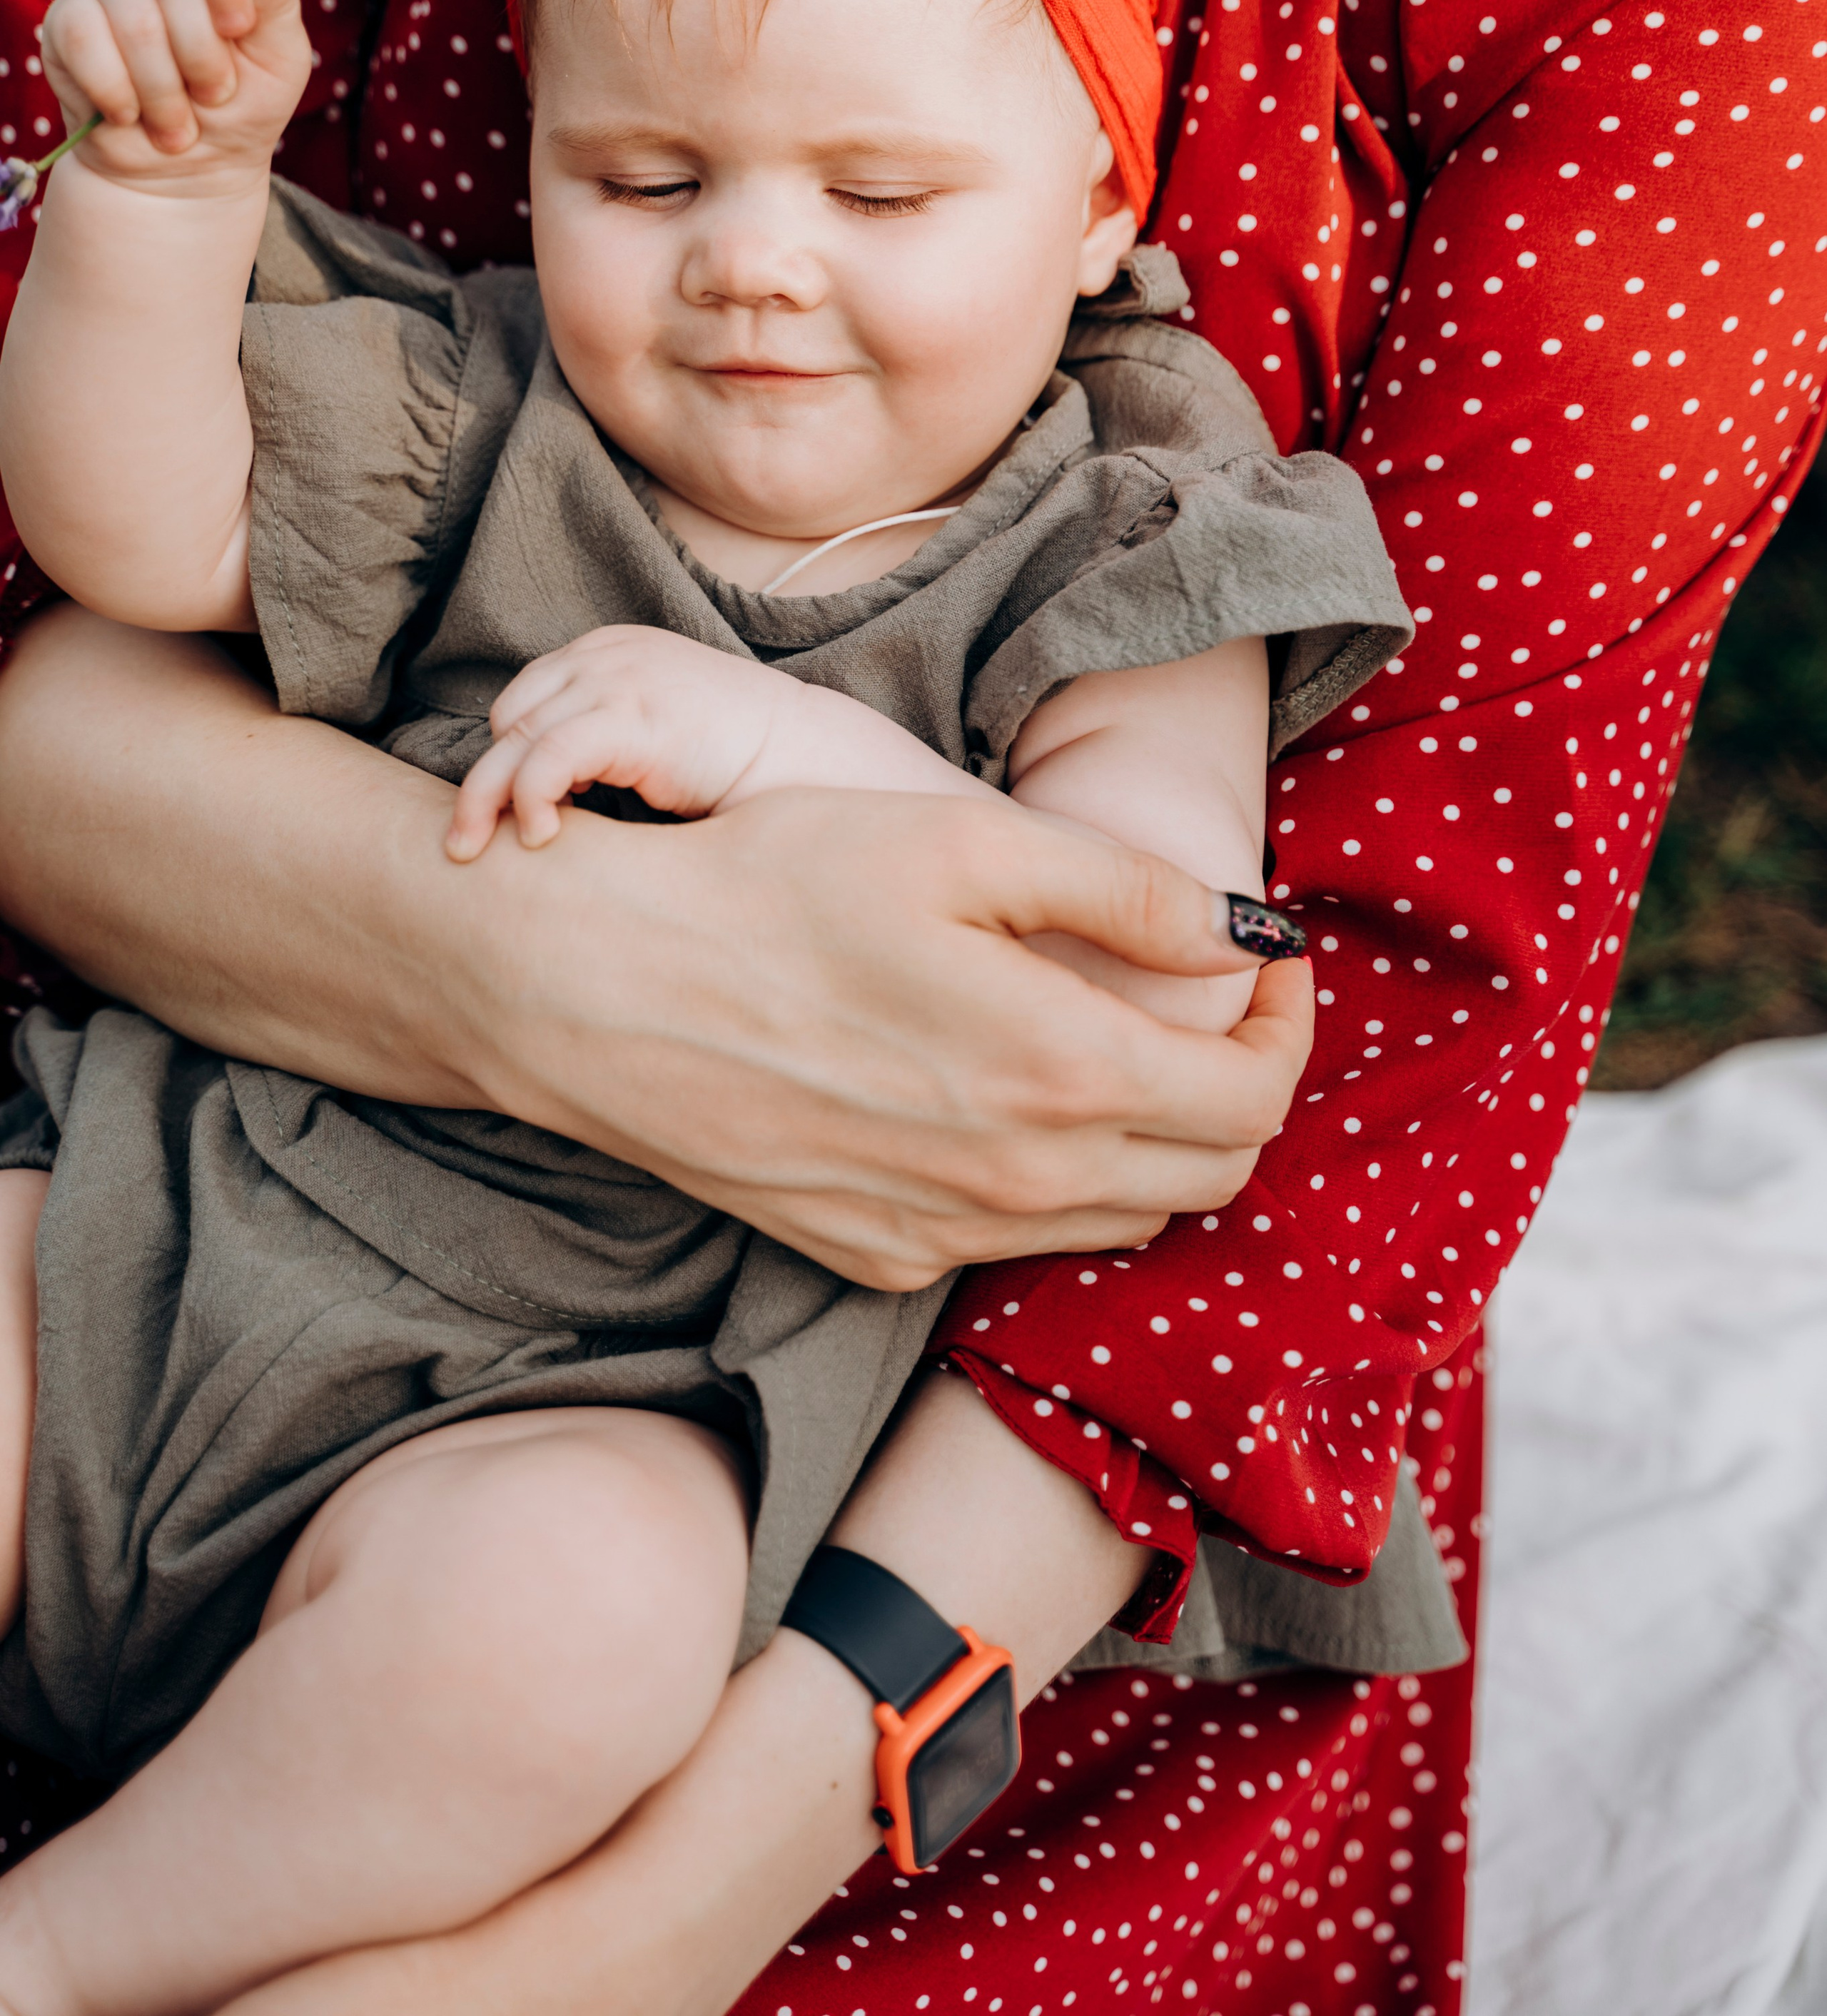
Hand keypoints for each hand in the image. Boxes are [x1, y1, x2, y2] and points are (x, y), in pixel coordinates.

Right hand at [0, 616, 1311, 1291]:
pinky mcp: (874, 1255)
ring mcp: (944, 1233)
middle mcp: (1020, 1181)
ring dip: (1153, 1138)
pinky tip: (1003, 1096)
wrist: (594, 992)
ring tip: (1111, 1039)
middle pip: (1208, 1173)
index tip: (1263, 962)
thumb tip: (1254, 932)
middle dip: (1237, 1086)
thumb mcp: (961, 844)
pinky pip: (1016, 1239)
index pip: (1252, 1096)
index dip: (1286, 1027)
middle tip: (1207, 1001)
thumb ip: (1127, 892)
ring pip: (1120, 1218)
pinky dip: (1055, 1180)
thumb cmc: (773, 887)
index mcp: (1063, 1073)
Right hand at [40, 0, 308, 196]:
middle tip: (215, 97)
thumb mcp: (278, 58)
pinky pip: (85, 42)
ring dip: (164, 92)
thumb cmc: (241, 109)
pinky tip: (130, 116)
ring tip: (179, 125)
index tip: (241, 28)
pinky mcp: (66, 20)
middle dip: (202, 54)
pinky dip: (117, 94)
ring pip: (134, 19)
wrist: (186, 174)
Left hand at [447, 626, 814, 857]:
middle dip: (482, 783)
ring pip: (514, 740)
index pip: (522, 700)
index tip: (503, 813)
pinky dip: (528, 799)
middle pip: (507, 718)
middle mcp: (602, 654)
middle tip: (464, 844)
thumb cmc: (735, 759)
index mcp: (606, 649)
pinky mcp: (629, 716)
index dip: (505, 758)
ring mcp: (615, 679)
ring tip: (479, 852)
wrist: (806, 754)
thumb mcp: (654, 730)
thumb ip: (601, 740)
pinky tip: (542, 836)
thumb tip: (545, 795)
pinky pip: (547, 758)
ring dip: (486, 800)